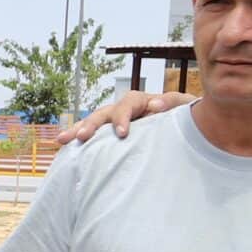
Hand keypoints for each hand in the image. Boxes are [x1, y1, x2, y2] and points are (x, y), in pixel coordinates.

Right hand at [56, 89, 194, 146]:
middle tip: (82, 137)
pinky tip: (66, 150)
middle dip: (91, 124)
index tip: (122, 133)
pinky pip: (96, 139)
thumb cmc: (187, 118)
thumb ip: (173, 104)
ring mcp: (116, 124)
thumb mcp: (185, 108)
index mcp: (141, 101)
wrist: (188, 131)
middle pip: (104, 113)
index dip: (122, 117)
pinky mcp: (113, 138)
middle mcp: (125, 111)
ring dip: (79, 130)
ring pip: (94, 124)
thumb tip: (154, 106)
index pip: (127, 104)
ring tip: (62, 140)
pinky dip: (82, 142)